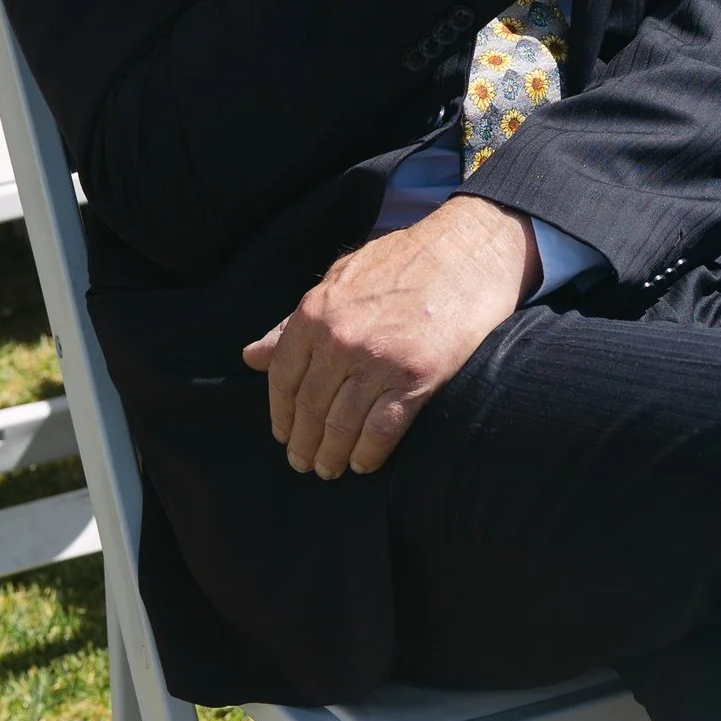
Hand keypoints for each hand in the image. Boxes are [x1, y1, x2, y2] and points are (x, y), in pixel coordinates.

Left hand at [245, 196, 535, 476]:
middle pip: (310, 408)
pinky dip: (368, 454)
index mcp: (315, 313)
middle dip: (303, 443)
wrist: (469, 251)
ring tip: (330, 469)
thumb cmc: (405, 262)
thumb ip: (294, 322)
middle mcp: (340, 340)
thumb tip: (251, 356)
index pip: (283, 379)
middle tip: (303, 464)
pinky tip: (364, 464)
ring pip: (342, 425)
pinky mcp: (416, 378)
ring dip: (332, 455)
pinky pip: (381, 431)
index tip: (284, 435)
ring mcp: (378, 361)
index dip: (281, 414)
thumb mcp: (341, 279)